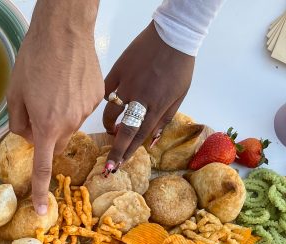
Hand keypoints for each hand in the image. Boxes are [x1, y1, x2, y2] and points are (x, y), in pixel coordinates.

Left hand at [7, 2, 102, 213]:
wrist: (65, 28)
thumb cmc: (34, 58)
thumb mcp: (14, 94)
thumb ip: (19, 124)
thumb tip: (29, 137)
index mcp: (46, 126)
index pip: (44, 168)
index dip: (42, 191)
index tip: (44, 210)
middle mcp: (70, 123)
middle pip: (57, 143)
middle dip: (46, 135)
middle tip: (35, 108)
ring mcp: (87, 109)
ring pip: (69, 124)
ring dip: (59, 114)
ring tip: (52, 84)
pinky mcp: (97, 95)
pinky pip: (81, 107)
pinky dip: (72, 99)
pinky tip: (66, 78)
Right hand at [102, 22, 193, 167]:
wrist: (173, 35)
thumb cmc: (180, 67)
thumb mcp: (179, 96)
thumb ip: (165, 120)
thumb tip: (152, 142)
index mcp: (157, 106)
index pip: (139, 136)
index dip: (128, 153)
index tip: (118, 166)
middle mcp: (140, 98)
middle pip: (124, 131)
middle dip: (115, 151)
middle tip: (108, 166)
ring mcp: (127, 84)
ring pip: (111, 112)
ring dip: (109, 125)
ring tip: (112, 130)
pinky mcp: (118, 70)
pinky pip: (106, 91)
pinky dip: (105, 101)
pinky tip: (109, 106)